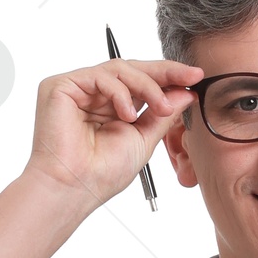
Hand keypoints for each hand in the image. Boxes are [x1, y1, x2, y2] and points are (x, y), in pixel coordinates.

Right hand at [23, 56, 202, 210]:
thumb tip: (186, 92)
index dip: (168, 77)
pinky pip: (99, 76)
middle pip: (132, 69)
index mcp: (111, 106)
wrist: (75, 188)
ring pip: (119, 69)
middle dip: (164, 72)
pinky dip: (119, 92)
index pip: (141, 82)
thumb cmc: (103, 173)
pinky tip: (128, 115)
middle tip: (190, 76)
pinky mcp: (62, 86)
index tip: (196, 77)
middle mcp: (93, 94)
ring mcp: (77, 88)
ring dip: (147, 86)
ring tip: (161, 108)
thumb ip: (162, 114)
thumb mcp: (144, 139)